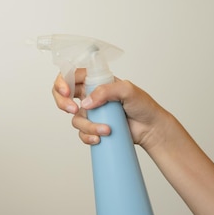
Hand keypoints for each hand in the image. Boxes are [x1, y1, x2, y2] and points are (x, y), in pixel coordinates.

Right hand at [52, 70, 170, 149]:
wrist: (151, 129)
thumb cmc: (143, 106)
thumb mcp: (128, 90)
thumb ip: (106, 90)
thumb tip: (87, 102)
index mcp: (96, 81)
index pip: (71, 75)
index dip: (62, 82)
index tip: (66, 92)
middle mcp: (91, 95)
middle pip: (63, 95)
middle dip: (63, 103)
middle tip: (74, 109)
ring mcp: (92, 113)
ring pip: (75, 119)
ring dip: (88, 126)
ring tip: (106, 130)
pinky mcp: (94, 127)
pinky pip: (82, 133)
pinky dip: (88, 137)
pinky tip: (99, 138)